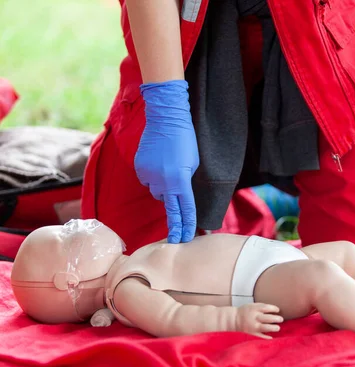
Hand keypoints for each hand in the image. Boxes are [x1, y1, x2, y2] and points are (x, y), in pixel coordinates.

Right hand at [134, 80, 198, 243]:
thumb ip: (186, 183)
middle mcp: (163, 181)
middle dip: (174, 225)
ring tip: (170, 172)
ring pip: (158, 192)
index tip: (186, 238)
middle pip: (170, 208)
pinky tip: (159, 164)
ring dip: (165, 189)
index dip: (186, 225)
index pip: (185, 209)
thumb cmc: (185, 140)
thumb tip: (179, 196)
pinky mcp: (140, 168)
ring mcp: (150, 175)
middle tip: (176, 239)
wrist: (166, 119)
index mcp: (180, 181)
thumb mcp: (193, 164)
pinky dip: (154, 177)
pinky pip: (148, 180)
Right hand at [236, 303, 282, 338]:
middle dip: (277, 318)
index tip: (278, 310)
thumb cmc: (246, 312)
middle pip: (268, 318)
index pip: (267, 308)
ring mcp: (253, 326)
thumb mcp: (252, 305)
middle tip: (281, 319)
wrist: (233, 320)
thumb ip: (262, 307)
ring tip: (278, 328)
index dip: (274, 309)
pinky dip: (267, 338)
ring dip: (274, 328)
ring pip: (266, 328)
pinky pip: (261, 337)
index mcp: (254, 309)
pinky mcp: (252, 334)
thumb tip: (277, 310)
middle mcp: (254, 317)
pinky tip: (272, 337)